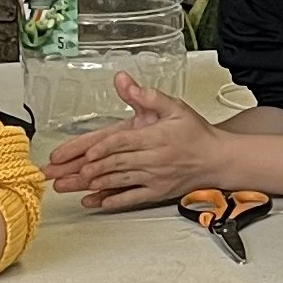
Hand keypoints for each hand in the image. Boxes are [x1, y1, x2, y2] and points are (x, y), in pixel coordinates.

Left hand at [43, 78, 230, 210]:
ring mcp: (154, 178)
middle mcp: (153, 159)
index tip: (85, 153)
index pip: (123, 142)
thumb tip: (123, 80)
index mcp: (155, 137)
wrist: (218, 159)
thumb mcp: (175, 107)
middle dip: (87, 168)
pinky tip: (96, 202)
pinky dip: (112, 201)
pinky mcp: (157, 192)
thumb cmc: (196, 133)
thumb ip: (147, 95)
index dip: (102, 148)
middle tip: (64, 172)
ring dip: (94, 184)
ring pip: (120, 181)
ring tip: (71, 185)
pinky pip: (132, 198)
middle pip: (116, 163)